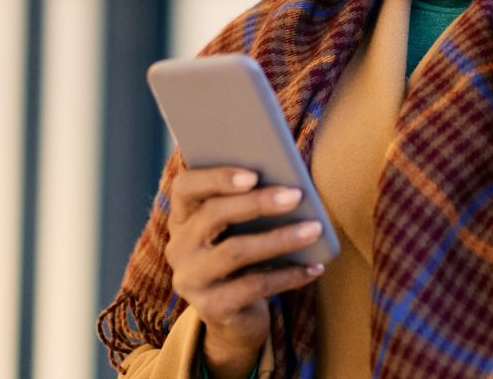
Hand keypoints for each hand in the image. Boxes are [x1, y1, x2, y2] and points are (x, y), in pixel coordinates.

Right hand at [165, 166, 324, 376]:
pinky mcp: (211, 308)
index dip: (216, 178)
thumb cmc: (244, 262)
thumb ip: (248, 206)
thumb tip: (288, 184)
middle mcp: (178, 248)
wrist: (236, 319)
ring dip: (280, 238)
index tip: (253, 174)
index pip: (185, 188)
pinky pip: (253, 287)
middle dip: (258, 203)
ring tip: (314, 229)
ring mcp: (191, 280)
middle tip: (296, 195)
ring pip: (235, 251)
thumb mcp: (239, 232)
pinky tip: (313, 267)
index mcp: (182, 220)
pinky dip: (288, 275)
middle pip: (213, 215)